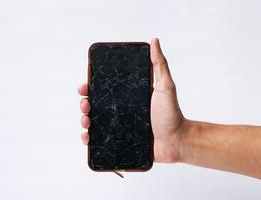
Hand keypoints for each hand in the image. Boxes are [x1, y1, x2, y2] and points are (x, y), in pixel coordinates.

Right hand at [78, 38, 184, 162]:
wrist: (177, 141)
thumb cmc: (172, 114)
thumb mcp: (166, 86)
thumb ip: (160, 64)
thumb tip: (154, 40)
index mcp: (129, 97)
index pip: (105, 89)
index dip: (91, 86)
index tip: (85, 85)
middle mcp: (122, 111)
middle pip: (95, 105)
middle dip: (85, 103)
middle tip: (86, 104)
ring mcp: (120, 127)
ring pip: (94, 122)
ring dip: (84, 120)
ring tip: (86, 121)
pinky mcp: (120, 142)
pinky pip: (100, 141)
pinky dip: (89, 140)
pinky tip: (87, 137)